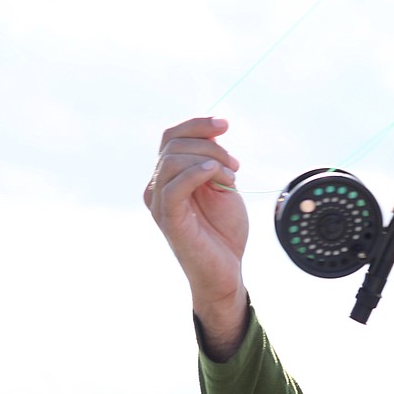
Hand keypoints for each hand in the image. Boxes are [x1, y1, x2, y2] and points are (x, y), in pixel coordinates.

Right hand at [144, 117, 248, 357]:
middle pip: (174, 144)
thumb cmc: (224, 231)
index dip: (197, 124)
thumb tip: (214, 130)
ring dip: (209, 160)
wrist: (226, 270)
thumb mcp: (222, 186)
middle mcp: (157, 186)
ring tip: (231, 178)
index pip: (172, 136)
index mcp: (168, 176)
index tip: (225, 123)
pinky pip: (173, 187)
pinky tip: (217, 175)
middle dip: (211, 146)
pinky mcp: (168, 219)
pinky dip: (196, 173)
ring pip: (173, 161)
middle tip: (236, 166)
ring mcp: (159, 203)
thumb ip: (212, 160)